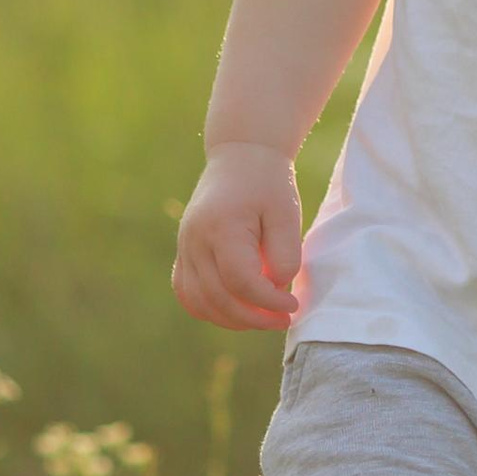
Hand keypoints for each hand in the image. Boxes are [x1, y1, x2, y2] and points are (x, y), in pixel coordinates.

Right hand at [171, 141, 305, 331]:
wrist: (240, 155)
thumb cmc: (268, 183)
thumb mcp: (286, 213)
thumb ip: (284, 253)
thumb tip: (275, 291)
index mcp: (222, 226)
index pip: (240, 282)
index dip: (267, 302)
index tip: (293, 305)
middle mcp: (195, 240)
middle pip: (218, 298)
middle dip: (254, 318)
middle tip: (283, 320)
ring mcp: (184, 247)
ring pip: (199, 302)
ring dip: (232, 319)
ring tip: (264, 318)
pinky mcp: (183, 252)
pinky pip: (188, 293)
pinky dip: (210, 310)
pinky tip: (239, 310)